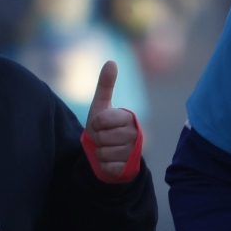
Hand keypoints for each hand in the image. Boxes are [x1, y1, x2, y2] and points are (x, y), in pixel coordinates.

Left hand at [85, 60, 140, 179]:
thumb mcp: (101, 107)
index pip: (101, 120)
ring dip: (100, 153)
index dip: (96, 124)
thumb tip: (111, 61)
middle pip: (102, 138)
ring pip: (104, 153)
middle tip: (104, 139)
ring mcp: (133, 152)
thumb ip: (106, 85)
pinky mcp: (128, 168)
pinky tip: (111, 161)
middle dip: (97, 139)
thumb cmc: (105, 129)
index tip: (101, 125)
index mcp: (129, 117)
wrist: (109, 154)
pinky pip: (107, 167)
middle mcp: (135, 134)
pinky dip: (104, 165)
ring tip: (107, 149)